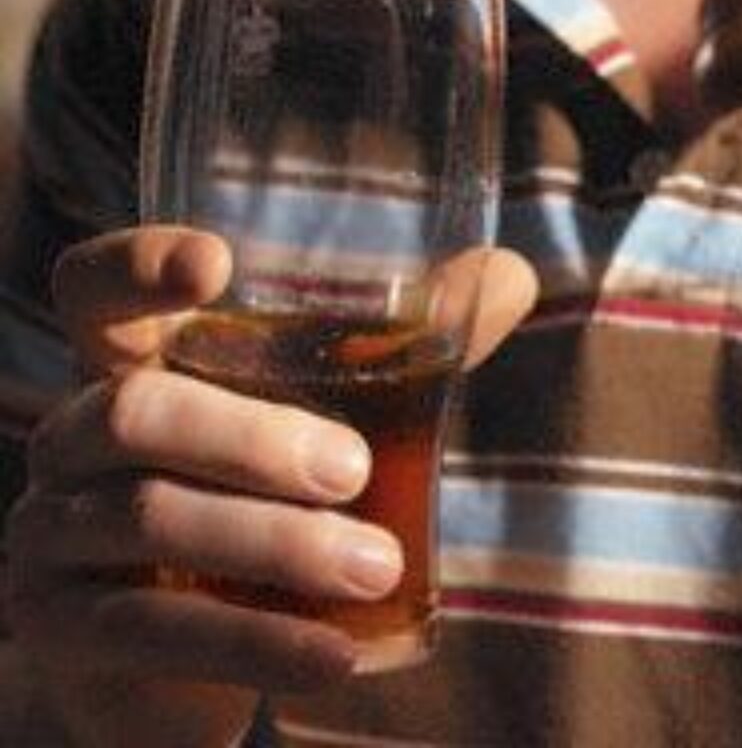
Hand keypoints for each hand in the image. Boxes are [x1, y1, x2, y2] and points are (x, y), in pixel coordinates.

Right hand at [3, 227, 534, 747]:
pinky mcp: (61, 633)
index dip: (139, 263)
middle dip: (252, 437)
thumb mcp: (317, 418)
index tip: (218, 265)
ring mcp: (49, 537)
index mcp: (127, 363)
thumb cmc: (256, 498)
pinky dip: (256, 641)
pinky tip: (335, 655)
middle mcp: (71, 440)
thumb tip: (508, 275)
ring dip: (277, 545)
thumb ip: (402, 346)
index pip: (94, 287)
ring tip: (378, 565)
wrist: (174, 663)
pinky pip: (154, 632)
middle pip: (135, 411)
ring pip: (149, 520)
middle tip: (354, 470)